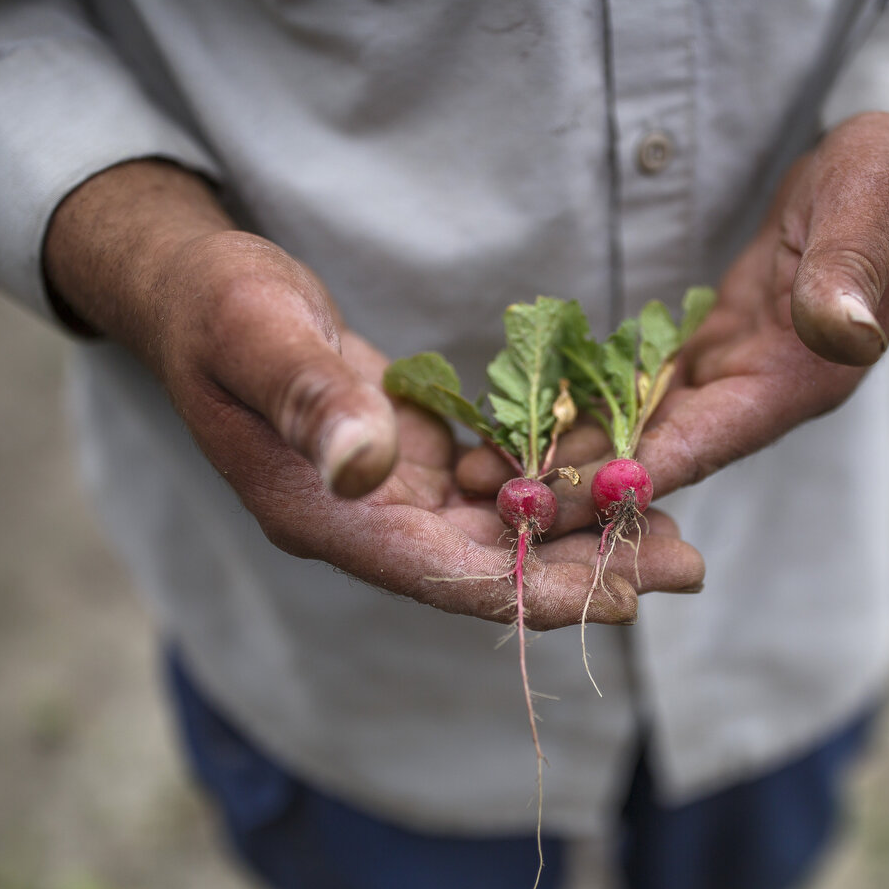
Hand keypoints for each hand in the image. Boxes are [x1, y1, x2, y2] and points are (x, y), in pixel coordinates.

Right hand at [43, 161, 702, 627]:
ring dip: (583, 531)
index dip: (530, 590)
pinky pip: (494, 487)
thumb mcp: (251, 332)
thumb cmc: (215, 305)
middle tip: (690, 566)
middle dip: (587, 571)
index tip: (618, 597)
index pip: (440, 573)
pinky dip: (552, 484)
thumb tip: (363, 463)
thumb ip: (305, 398)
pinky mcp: (411, 462)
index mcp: (321, 515)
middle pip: (489, 567)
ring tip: (675, 528)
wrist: (199, 292)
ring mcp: (387, 497)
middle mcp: (362, 521)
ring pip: (501, 532)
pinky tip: (613, 472)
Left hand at [459, 111, 888, 528]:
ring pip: (639, 431)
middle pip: (660, 455)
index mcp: (802, 378)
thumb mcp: (875, 211)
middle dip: (580, 485)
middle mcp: (761, 394)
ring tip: (488, 479)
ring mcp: (733, 377)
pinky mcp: (708, 352)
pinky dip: (585, 410)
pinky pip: (638, 394)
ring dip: (568, 457)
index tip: (565, 503)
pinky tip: (524, 424)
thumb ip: (851, 271)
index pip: (709, 440)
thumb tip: (840, 328)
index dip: (636, 475)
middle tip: (499, 507)